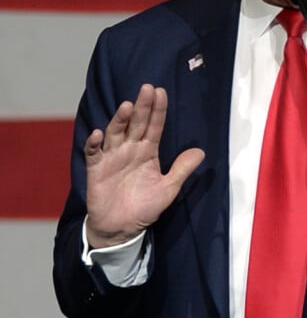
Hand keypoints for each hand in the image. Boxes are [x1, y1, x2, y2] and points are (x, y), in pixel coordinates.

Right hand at [84, 84, 204, 247]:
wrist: (121, 229)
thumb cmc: (144, 207)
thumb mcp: (168, 188)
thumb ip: (182, 169)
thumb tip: (201, 152)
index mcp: (148, 151)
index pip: (154, 126)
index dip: (158, 110)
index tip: (161, 92)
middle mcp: (130, 149)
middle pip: (136, 124)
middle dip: (142, 106)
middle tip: (147, 88)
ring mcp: (112, 157)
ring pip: (116, 133)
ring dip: (120, 119)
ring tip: (128, 106)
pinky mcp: (96, 169)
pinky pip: (93, 153)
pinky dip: (94, 143)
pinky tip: (98, 134)